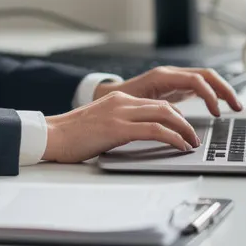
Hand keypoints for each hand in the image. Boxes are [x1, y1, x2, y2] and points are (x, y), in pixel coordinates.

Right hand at [43, 91, 200, 162]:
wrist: (51, 135)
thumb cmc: (72, 135)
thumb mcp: (101, 122)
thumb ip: (121, 123)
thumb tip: (141, 136)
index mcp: (118, 99)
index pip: (156, 103)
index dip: (175, 116)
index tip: (184, 129)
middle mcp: (122, 101)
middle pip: (165, 106)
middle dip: (184, 122)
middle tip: (194, 137)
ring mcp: (120, 113)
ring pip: (165, 114)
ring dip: (184, 130)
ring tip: (192, 143)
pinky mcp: (118, 128)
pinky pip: (155, 130)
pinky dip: (173, 138)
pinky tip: (180, 146)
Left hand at [99, 66, 243, 116]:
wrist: (109, 96)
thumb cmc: (119, 101)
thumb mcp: (136, 105)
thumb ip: (155, 109)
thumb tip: (173, 119)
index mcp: (162, 76)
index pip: (195, 79)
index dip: (210, 95)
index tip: (217, 113)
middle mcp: (170, 74)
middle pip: (206, 75)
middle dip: (224, 89)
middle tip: (237, 107)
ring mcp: (174, 79)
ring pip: (205, 79)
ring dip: (222, 90)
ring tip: (235, 107)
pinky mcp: (176, 86)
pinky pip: (199, 86)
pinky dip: (212, 94)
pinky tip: (220, 105)